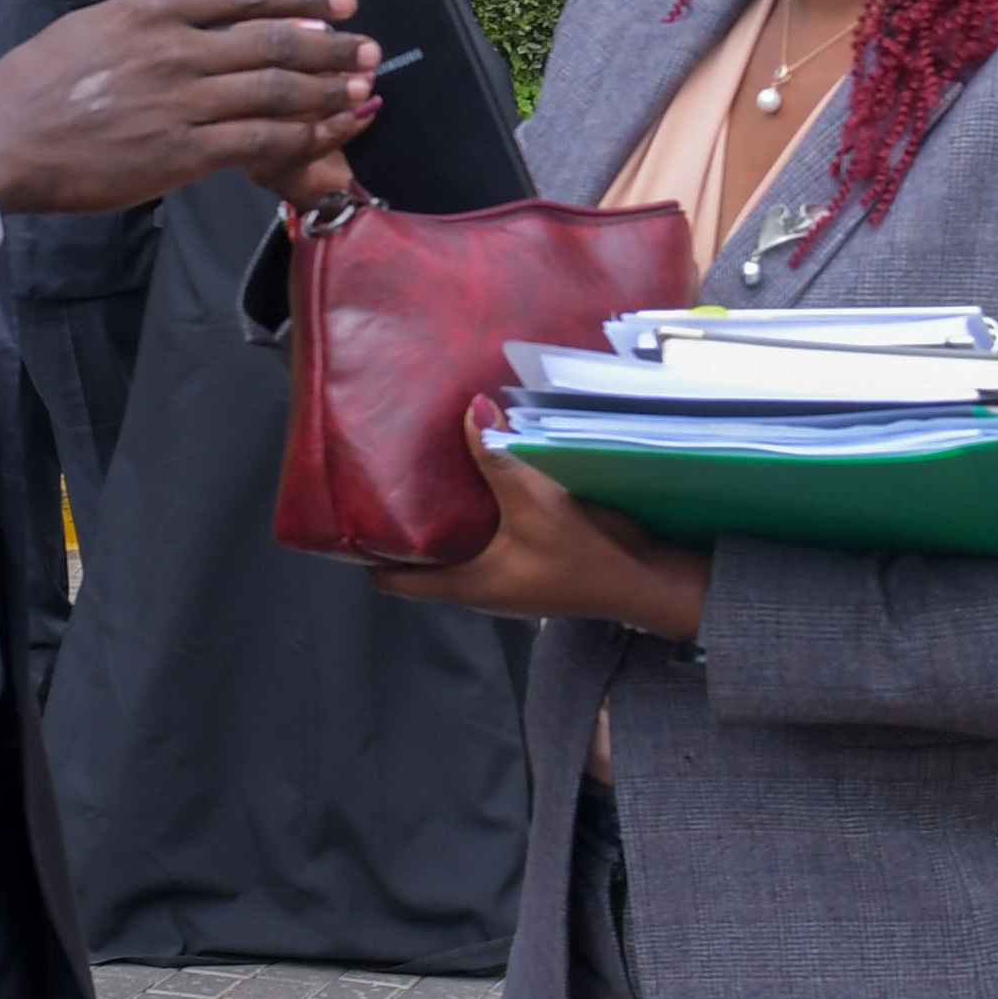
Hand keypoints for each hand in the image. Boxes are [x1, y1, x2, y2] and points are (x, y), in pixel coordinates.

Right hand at [0, 0, 376, 217]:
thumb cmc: (39, 84)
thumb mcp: (96, 26)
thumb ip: (155, 21)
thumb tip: (210, 20)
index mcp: (152, 9)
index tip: (343, 0)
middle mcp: (174, 49)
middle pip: (275, 42)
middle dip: (331, 45)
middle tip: (370, 47)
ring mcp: (180, 102)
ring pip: (276, 92)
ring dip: (328, 90)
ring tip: (363, 87)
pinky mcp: (180, 155)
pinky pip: (258, 142)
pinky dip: (302, 137)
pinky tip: (327, 135)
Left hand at [372, 417, 711, 637]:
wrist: (648, 582)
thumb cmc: (588, 556)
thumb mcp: (536, 500)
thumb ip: (498, 457)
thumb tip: (470, 409)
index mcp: (466, 586)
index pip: (394, 581)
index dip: (364, 555)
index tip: (349, 518)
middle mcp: (479, 588)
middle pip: (422, 562)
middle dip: (403, 525)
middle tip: (386, 480)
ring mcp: (507, 580)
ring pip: (457, 549)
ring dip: (444, 518)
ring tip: (429, 472)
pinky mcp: (532, 566)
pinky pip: (490, 540)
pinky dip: (479, 515)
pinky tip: (483, 478)